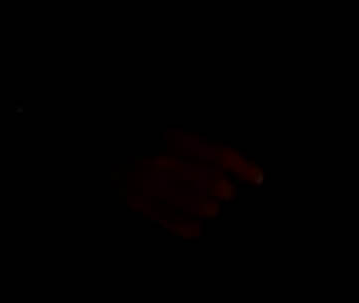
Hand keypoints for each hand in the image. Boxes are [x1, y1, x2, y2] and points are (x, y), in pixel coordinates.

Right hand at [124, 129, 263, 238]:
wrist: (100, 150)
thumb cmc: (141, 138)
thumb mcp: (170, 133)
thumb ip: (198, 147)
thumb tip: (237, 169)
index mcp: (175, 138)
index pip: (220, 156)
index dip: (244, 168)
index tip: (258, 179)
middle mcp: (163, 160)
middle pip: (215, 183)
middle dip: (226, 191)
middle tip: (226, 194)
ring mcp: (149, 183)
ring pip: (202, 206)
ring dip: (211, 208)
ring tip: (210, 207)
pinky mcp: (138, 203)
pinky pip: (178, 223)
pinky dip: (192, 227)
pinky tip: (196, 226)